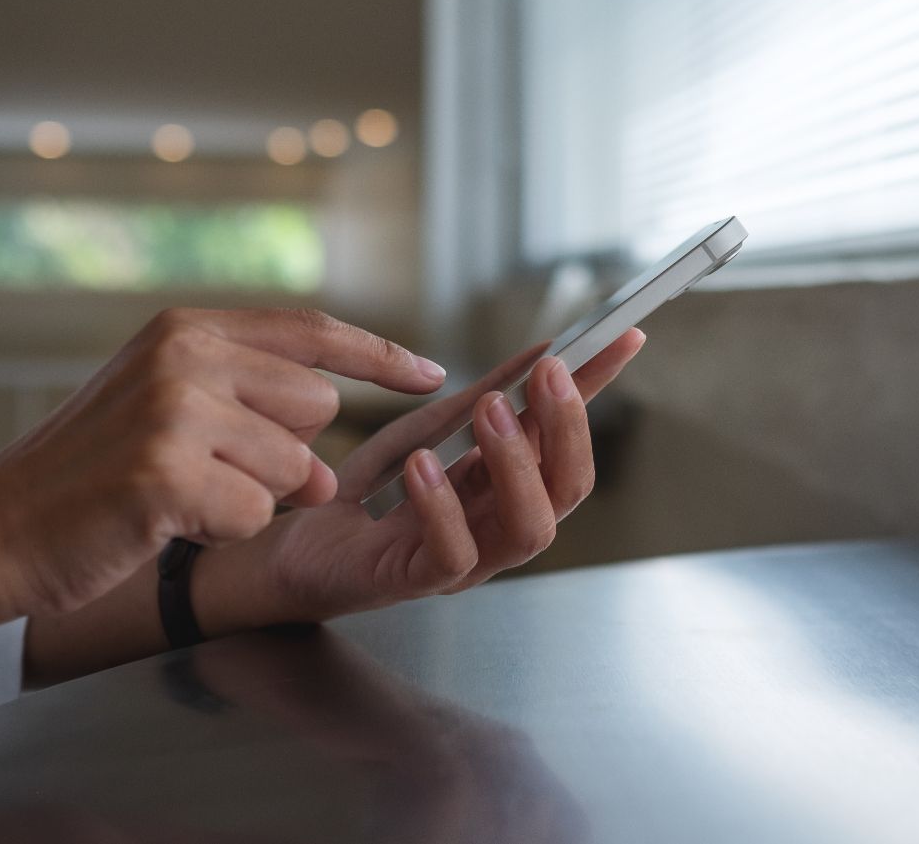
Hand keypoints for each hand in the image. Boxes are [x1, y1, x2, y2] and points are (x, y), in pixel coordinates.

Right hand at [0, 308, 445, 619]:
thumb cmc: (93, 475)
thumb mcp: (167, 404)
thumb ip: (249, 403)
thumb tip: (329, 457)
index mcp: (188, 327)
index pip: (313, 329)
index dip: (380, 355)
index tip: (434, 375)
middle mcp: (186, 353)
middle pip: (318, 408)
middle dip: (289, 456)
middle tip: (215, 473)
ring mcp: (175, 408)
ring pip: (294, 468)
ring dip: (250, 500)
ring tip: (181, 498)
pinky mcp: (167, 470)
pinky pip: (254, 514)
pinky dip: (221, 532)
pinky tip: (167, 524)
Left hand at [252, 328, 645, 623]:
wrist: (297, 543)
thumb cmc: (371, 490)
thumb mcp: (432, 428)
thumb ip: (488, 396)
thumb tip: (545, 350)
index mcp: (511, 488)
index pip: (571, 440)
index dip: (598, 393)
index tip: (621, 337)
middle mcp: (500, 527)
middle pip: (568, 490)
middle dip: (567, 428)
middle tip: (547, 374)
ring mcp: (468, 560)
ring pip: (527, 529)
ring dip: (517, 465)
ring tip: (491, 413)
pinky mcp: (417, 582)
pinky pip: (452, 555)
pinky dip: (444, 507)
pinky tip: (424, 466)